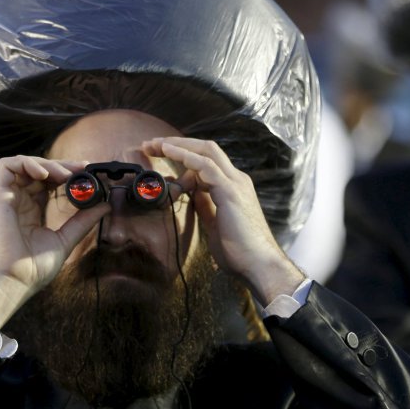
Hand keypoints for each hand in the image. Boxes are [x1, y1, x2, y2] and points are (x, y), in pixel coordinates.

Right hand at [0, 155, 108, 326]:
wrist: (14, 280)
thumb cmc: (34, 268)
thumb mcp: (66, 239)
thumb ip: (83, 221)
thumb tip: (105, 206)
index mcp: (32, 211)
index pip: (49, 182)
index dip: (66, 173)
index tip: (86, 173)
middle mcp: (19, 201)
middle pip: (39, 170)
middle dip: (62, 165)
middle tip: (82, 168)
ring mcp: (7, 197)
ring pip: (24, 164)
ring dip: (47, 163)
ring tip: (65, 174)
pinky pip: (6, 166)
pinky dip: (26, 163)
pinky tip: (45, 174)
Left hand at [141, 136, 305, 304]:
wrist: (259, 265)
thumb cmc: (239, 251)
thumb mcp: (215, 224)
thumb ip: (205, 206)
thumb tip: (192, 194)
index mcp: (232, 186)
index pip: (207, 161)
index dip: (183, 154)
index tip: (159, 154)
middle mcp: (236, 179)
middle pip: (206, 149)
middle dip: (178, 143)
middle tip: (151, 144)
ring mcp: (235, 183)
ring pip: (206, 151)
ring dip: (178, 145)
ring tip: (154, 145)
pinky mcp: (230, 192)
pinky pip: (207, 167)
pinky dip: (186, 156)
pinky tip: (169, 152)